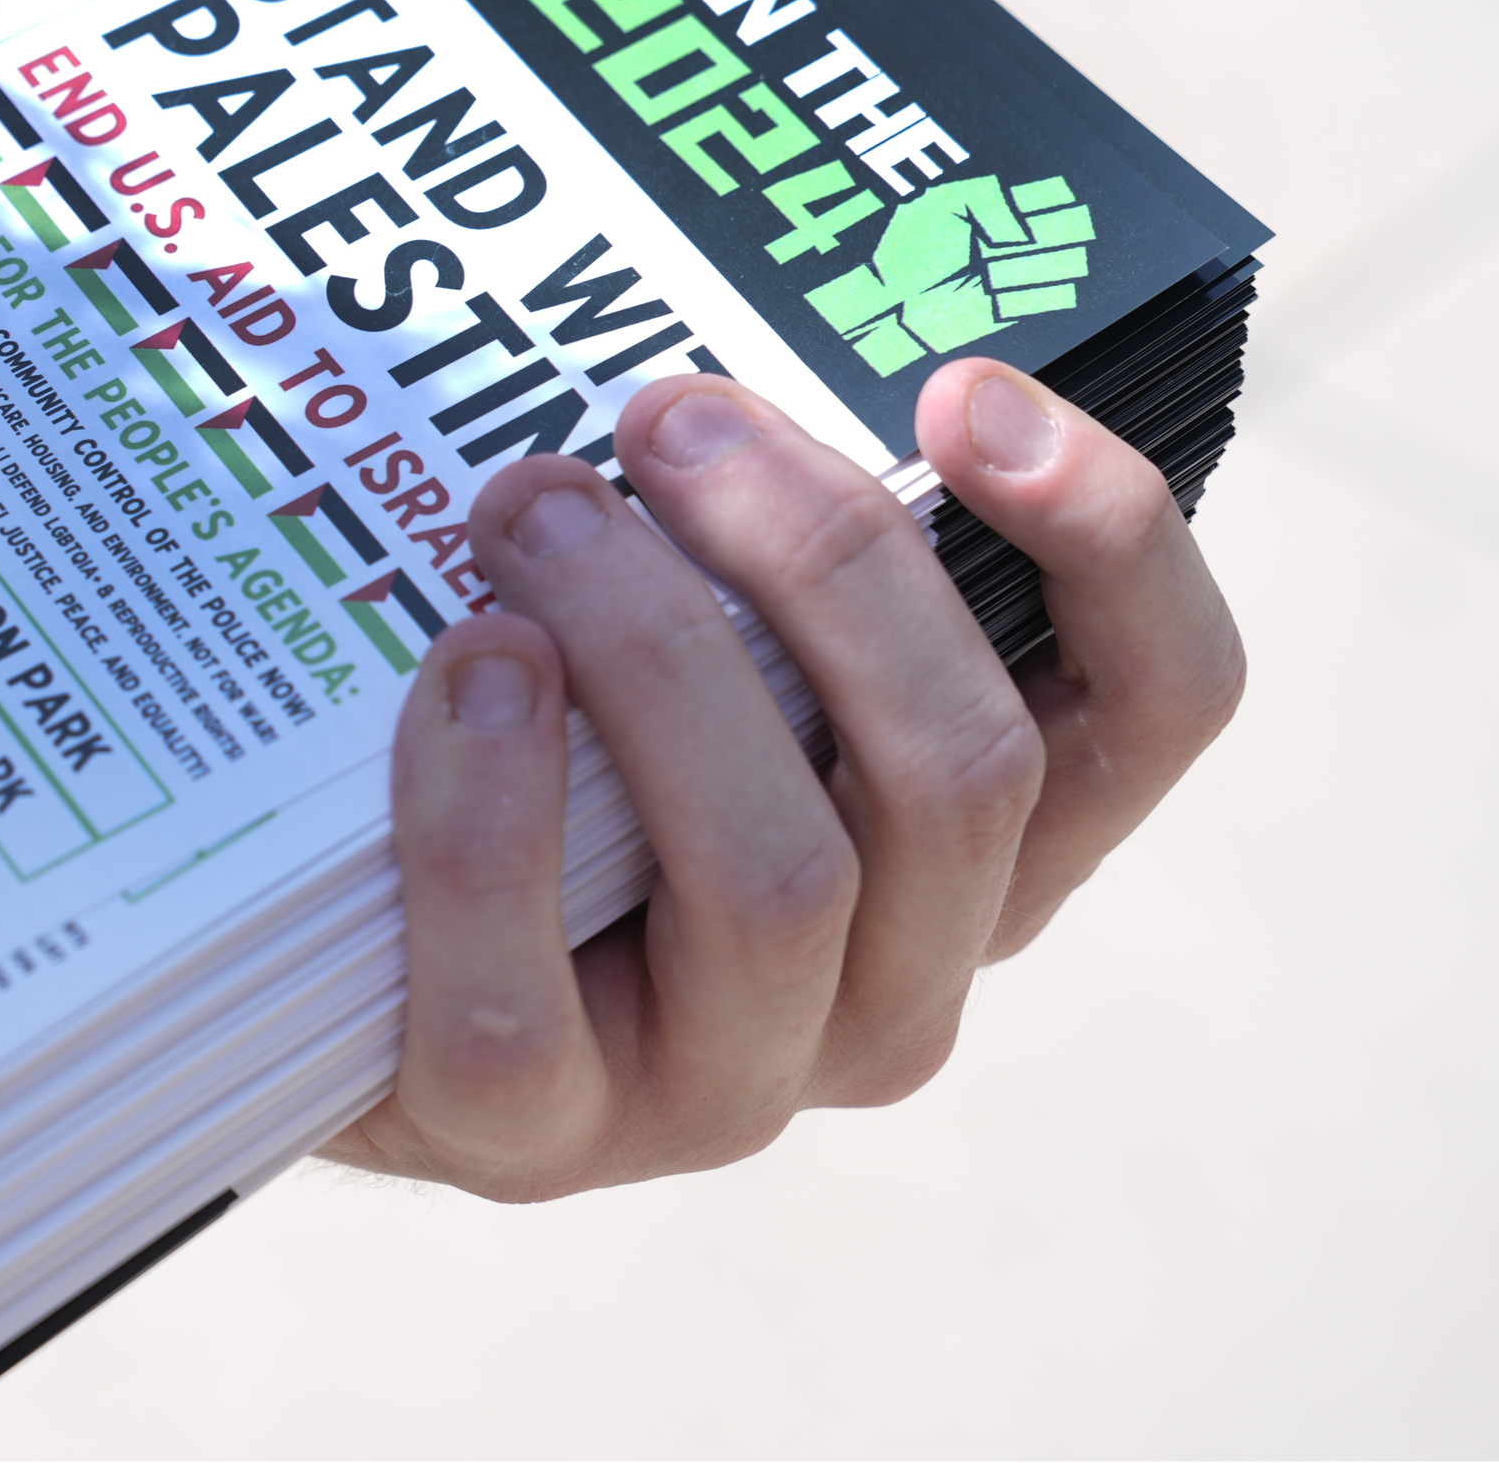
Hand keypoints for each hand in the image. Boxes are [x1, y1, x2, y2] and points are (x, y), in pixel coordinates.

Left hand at [320, 359, 1243, 1199]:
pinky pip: (531, 987)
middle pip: (963, 769)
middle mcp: (900, 986)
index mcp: (985, 849)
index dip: (1109, 536)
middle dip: (819, 556)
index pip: (1162, 702)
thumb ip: (770, 549)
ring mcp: (729, 1082)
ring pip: (778, 874)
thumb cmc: (561, 754)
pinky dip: (491, 807)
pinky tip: (459, 672)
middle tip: (667, 418)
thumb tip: (740, 361)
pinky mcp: (536, 1137)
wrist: (337, 970)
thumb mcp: (706, 638)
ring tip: (526, 507)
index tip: (961, 388)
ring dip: (652, 648)